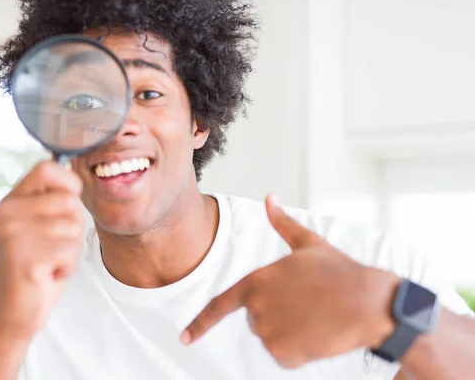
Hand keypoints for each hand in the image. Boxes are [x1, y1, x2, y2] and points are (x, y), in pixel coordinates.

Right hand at [0, 161, 83, 339]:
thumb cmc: (35, 270)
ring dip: (71, 250)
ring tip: (50, 263)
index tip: (68, 208)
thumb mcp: (39, 229)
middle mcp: (7, 214)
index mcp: (10, 203)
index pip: (47, 168)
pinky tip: (48, 275)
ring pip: (73, 226)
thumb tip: (74, 174)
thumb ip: (51, 203)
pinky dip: (68, 266)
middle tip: (54, 249)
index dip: (68, 183)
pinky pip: (70, 250)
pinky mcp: (24, 256)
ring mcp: (12, 234)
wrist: (14, 315)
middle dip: (74, 227)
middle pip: (69, 200)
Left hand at [181, 194, 399, 368]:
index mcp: (257, 280)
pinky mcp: (283, 353)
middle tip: (306, 303)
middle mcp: (256, 306)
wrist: (369, 304)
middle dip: (276, 314)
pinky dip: (299, 351)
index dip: (200, 323)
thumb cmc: (340, 272)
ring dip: (289, 333)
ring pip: (271, 339)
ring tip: (316, 317)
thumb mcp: (309, 243)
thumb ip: (282, 223)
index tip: (184, 338)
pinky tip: (318, 334)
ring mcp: (268, 331)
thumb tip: (270, 197)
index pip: (220, 305)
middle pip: (255, 320)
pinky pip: (285, 356)